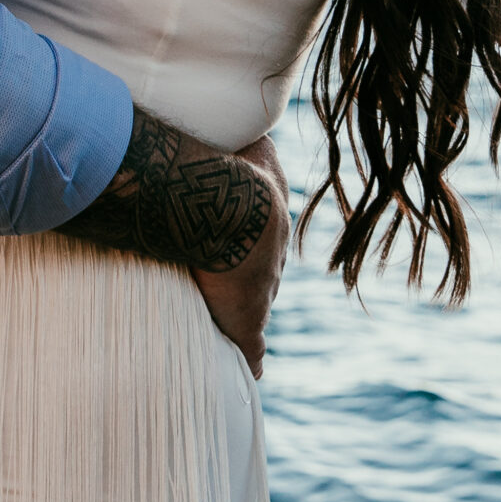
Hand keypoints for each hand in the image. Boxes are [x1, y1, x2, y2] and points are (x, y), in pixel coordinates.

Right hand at [192, 134, 289, 379]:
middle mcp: (269, 253)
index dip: (249, 238)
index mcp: (270, 216)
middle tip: (233, 279)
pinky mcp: (248, 319)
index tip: (238, 242)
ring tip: (234, 324)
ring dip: (247, 314)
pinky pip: (252, 346)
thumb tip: (254, 128)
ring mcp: (260, 288)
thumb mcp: (251, 145)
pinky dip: (251, 359)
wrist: (230, 205)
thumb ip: (250, 141)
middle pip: (264, 269)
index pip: (264, 233)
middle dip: (250, 273)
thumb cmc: (230, 168)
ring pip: (259, 303)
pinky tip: (252, 372)